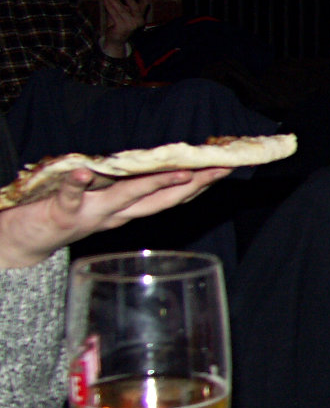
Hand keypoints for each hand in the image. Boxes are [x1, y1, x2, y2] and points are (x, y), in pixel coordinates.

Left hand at [0, 167, 230, 270]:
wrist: (24, 241)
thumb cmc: (64, 215)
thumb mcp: (100, 202)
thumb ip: (125, 187)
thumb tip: (152, 166)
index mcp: (127, 211)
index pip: (171, 197)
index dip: (200, 184)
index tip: (226, 168)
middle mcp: (116, 214)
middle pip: (161, 199)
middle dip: (194, 184)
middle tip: (222, 169)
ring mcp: (90, 213)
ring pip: (127, 198)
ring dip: (154, 186)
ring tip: (180, 171)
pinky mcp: (61, 211)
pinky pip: (69, 196)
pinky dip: (76, 184)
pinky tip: (81, 170)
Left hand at [98, 0, 147, 56]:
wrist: (115, 40)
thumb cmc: (118, 25)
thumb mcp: (122, 13)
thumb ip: (121, 4)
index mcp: (141, 17)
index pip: (144, 5)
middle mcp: (138, 21)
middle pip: (134, 5)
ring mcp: (131, 25)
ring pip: (121, 9)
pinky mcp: (122, 27)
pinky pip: (114, 13)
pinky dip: (109, 6)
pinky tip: (105, 0)